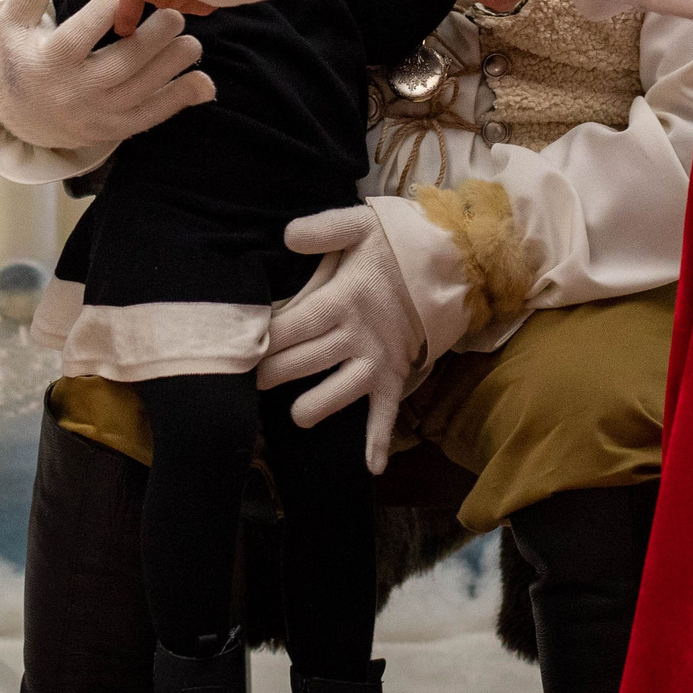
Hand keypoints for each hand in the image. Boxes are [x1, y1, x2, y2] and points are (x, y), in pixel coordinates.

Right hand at [0, 0, 213, 151]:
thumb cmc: (26, 58)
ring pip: (142, 91)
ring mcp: (99, 113)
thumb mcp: (15, 26)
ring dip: (172, 66)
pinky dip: (180, 100)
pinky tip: (203, 82)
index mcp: (50, 61)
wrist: (27, 119)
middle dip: (152, 40)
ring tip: (192, 43)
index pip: (76, 37)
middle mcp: (76, 90)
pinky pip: (152, 116)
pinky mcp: (117, 128)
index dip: (100, 12)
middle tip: (176, 15)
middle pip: (120, 65)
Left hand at [257, 205, 421, 474]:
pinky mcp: (396, 376)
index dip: (265, 340)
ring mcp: (377, 360)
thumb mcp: (361, 224)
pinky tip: (371, 468)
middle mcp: (356, 335)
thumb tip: (286, 236)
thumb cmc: (398, 242)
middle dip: (272, 374)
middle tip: (250, 379)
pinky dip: (380, 440)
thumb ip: (324, 229)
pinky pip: (387, 413)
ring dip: (312, 408)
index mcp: (342, 298)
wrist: (451, 262)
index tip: (241, 346)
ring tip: (294, 413)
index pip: (293, 326)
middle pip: (304, 362)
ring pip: (336, 394)